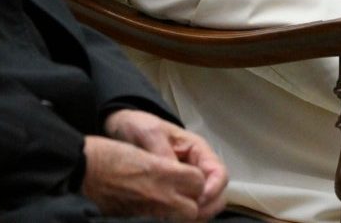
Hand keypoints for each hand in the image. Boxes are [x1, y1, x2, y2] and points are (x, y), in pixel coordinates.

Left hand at [81, 109, 227, 220]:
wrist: (121, 130)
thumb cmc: (139, 127)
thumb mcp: (150, 133)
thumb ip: (164, 152)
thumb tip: (176, 175)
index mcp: (198, 150)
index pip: (219, 174)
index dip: (213, 190)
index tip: (197, 201)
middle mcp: (197, 167)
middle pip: (217, 194)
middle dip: (206, 208)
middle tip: (186, 216)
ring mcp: (187, 182)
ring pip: (204, 205)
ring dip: (195, 215)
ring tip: (175, 218)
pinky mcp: (175, 193)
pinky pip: (186, 209)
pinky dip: (182, 217)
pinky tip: (167, 217)